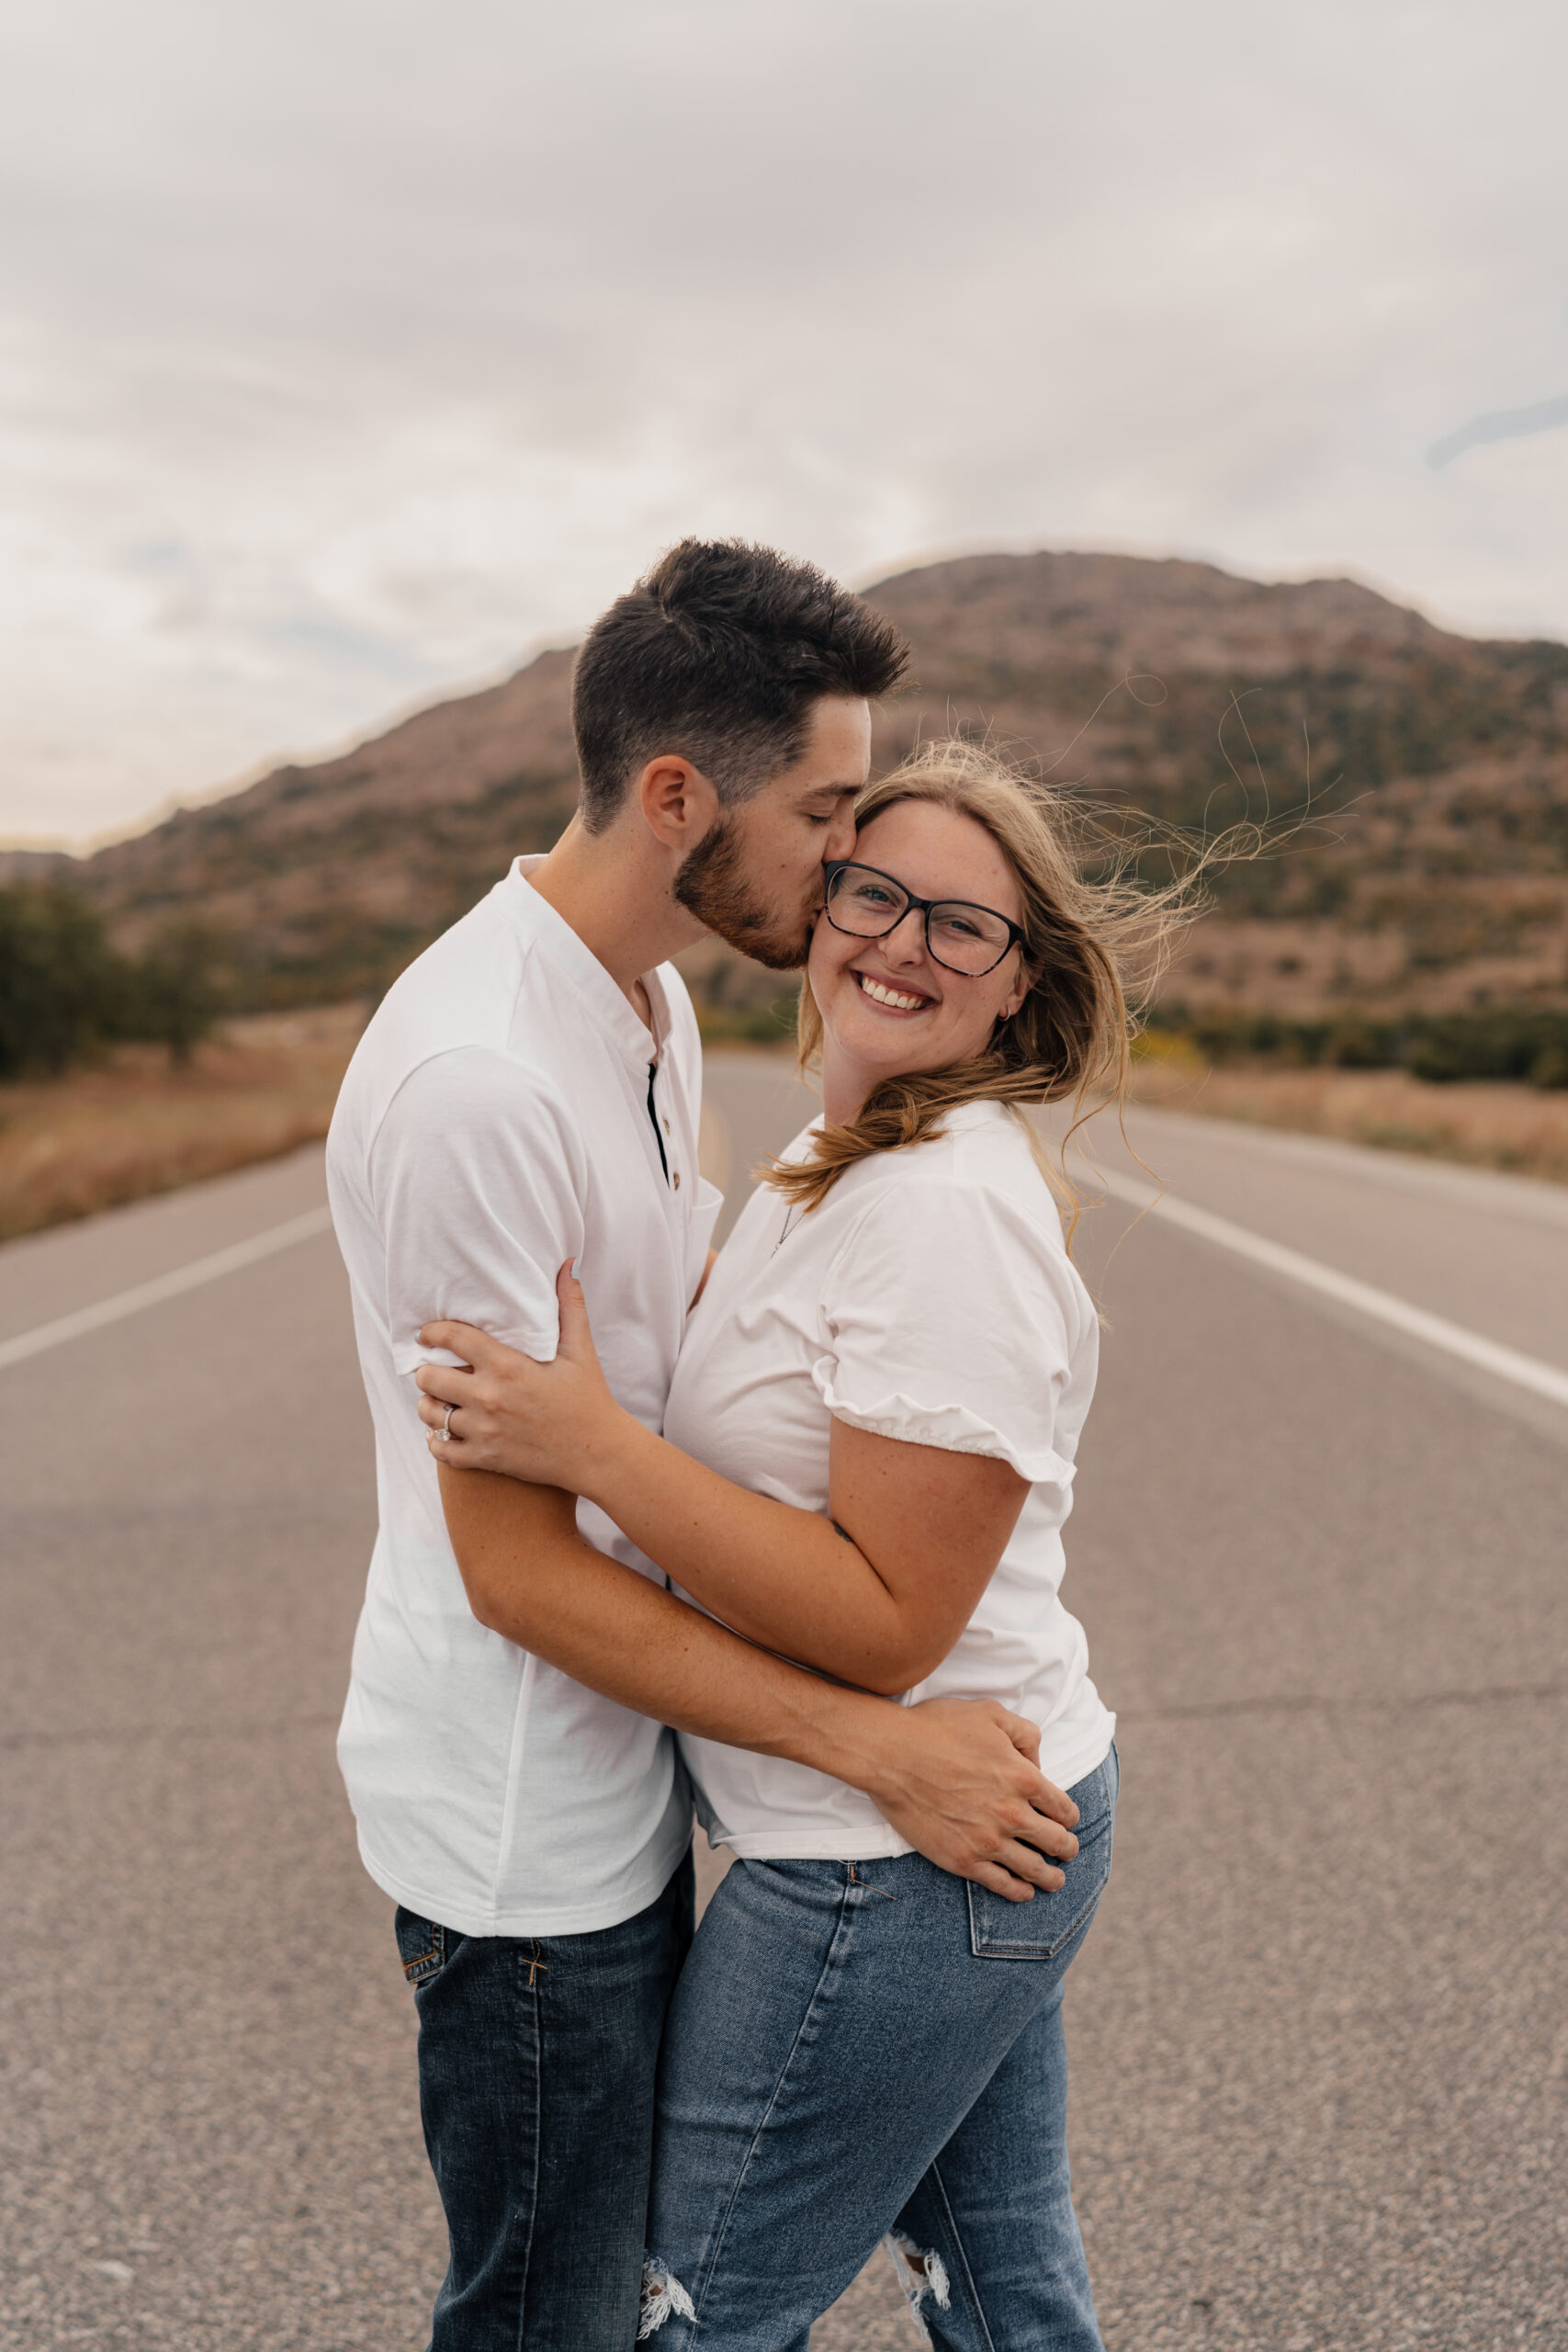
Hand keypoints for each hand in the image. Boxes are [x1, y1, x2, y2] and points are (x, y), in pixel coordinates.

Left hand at [415, 1264, 624, 1489]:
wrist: (598, 1455)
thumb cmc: (589, 1400)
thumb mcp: (581, 1350)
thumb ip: (570, 1305)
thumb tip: (568, 1263)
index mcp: (507, 1365)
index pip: (452, 1338)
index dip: (432, 1332)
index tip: (428, 1334)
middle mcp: (489, 1397)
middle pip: (429, 1378)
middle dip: (428, 1371)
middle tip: (436, 1370)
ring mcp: (484, 1430)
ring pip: (430, 1414)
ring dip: (429, 1405)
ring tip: (438, 1400)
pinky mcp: (485, 1458)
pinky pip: (441, 1450)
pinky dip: (437, 1441)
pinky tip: (445, 1432)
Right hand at [863, 1697, 1080, 1901]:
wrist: (890, 1755)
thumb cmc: (937, 1728)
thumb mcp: (990, 1713)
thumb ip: (1025, 1734)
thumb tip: (1036, 1762)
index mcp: (1023, 1778)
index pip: (1063, 1808)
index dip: (1069, 1817)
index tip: (1066, 1821)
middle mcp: (1012, 1813)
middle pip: (1055, 1842)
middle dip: (1066, 1848)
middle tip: (1067, 1852)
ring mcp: (987, 1840)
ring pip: (1034, 1869)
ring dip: (1051, 1877)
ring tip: (1055, 1881)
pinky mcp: (962, 1860)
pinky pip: (1001, 1884)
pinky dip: (1019, 1892)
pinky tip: (1025, 1892)